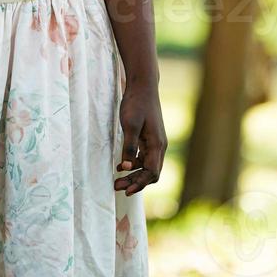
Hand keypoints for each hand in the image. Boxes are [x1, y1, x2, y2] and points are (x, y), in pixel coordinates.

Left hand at [114, 78, 165, 195]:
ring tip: (117, 180)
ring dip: (133, 175)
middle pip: (151, 173)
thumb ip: (129, 147)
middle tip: (117, 186)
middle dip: (135, 182)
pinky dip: (133, 164)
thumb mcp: (129, 125)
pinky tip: (121, 165)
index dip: (140, 183)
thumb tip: (125, 167)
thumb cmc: (136, 103)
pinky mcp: (149, 138)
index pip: (152, 172)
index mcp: (157, 144)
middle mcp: (159, 146)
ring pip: (147, 166)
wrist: (143, 86)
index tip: (126, 190)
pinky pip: (144, 158)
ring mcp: (155, 142)